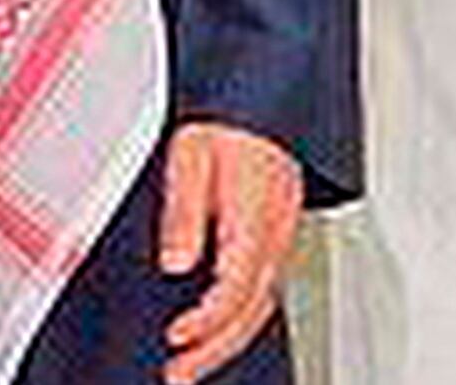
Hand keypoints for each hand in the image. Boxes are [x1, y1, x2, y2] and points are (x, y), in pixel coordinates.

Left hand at [156, 121, 303, 384]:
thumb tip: (175, 263)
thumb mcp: (189, 156)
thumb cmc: (228, 120)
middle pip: (253, 310)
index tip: (176, 336)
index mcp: (255, 215)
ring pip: (261, 306)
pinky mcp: (276, 237)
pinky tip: (216, 331)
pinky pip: (263, 290)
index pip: (237, 286)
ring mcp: (281, 238)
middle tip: (178, 376)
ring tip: (189, 367)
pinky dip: (239, 320)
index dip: (207, 320)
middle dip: (215, 351)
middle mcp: (275, 233)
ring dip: (226, 343)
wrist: (261, 98)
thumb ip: (183, 213)